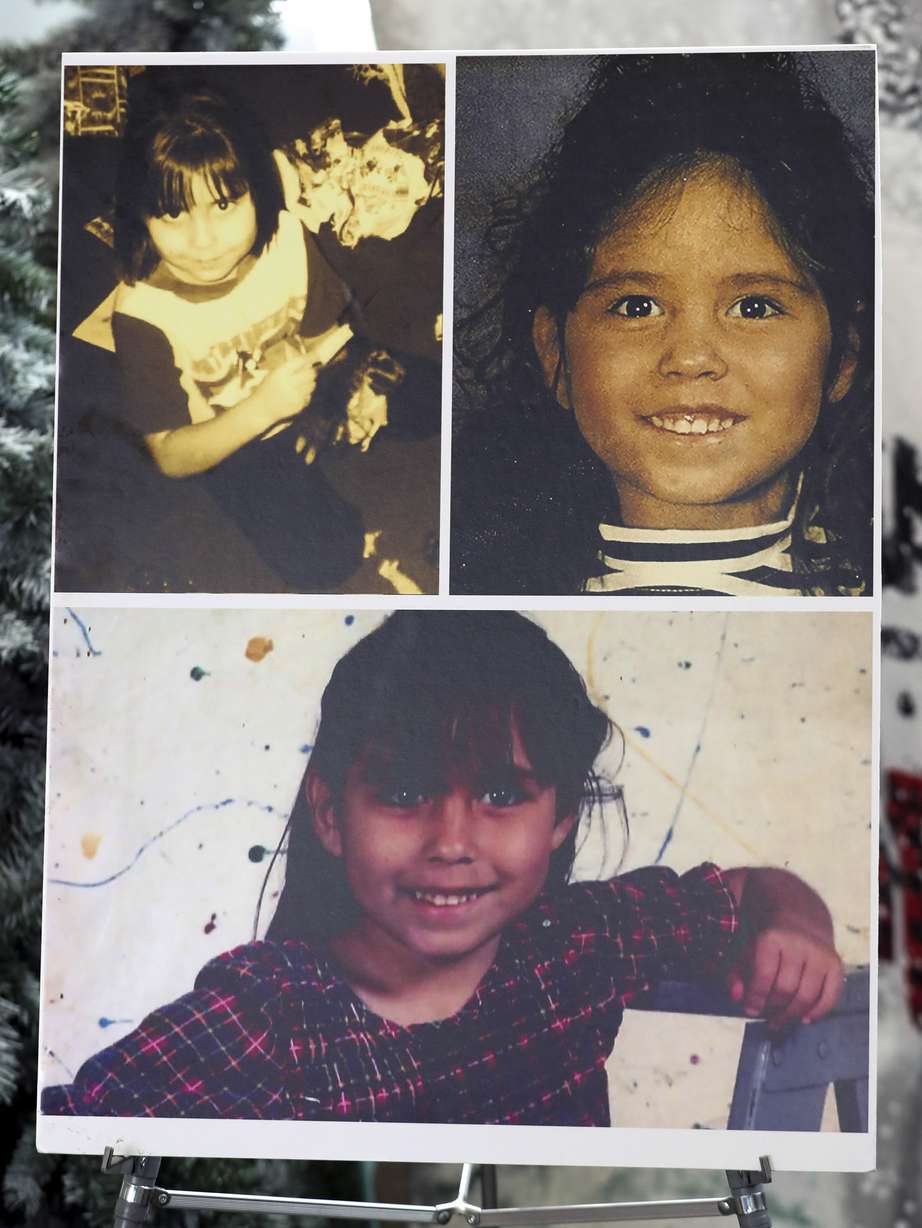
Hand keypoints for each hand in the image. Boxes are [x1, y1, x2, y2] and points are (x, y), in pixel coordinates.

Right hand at [260, 355, 318, 422]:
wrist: (262, 409)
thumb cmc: (267, 388)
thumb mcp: (274, 374)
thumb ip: (289, 368)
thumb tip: (307, 361)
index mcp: (280, 373)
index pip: (300, 362)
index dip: (310, 357)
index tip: (317, 354)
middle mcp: (289, 383)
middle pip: (310, 373)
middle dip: (311, 371)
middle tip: (309, 371)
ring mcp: (295, 396)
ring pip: (312, 385)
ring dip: (310, 382)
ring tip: (300, 383)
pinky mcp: (299, 405)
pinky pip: (309, 395)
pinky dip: (305, 393)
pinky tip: (296, 394)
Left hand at [725, 925, 843, 1030]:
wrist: (801, 917)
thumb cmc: (770, 940)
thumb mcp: (747, 950)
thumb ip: (736, 975)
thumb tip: (737, 997)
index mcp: (773, 938)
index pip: (764, 975)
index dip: (756, 997)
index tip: (750, 1010)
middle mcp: (799, 945)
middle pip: (786, 988)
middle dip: (774, 1008)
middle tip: (767, 1017)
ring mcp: (820, 955)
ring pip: (807, 996)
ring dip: (792, 1014)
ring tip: (781, 1020)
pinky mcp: (836, 964)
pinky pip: (830, 996)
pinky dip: (818, 1012)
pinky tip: (804, 1018)